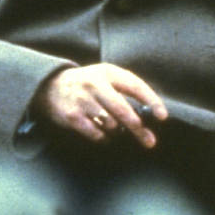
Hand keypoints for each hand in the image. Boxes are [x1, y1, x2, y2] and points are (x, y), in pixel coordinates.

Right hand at [39, 63, 164, 147]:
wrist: (52, 86)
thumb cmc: (89, 83)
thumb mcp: (107, 76)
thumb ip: (127, 89)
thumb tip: (150, 113)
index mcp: (108, 72)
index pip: (135, 86)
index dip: (151, 101)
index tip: (162, 117)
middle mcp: (95, 84)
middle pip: (123, 110)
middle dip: (138, 128)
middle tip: (150, 141)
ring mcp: (82, 100)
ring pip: (111, 124)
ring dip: (118, 131)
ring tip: (115, 128)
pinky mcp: (72, 116)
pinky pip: (96, 134)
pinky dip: (104, 137)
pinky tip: (103, 134)